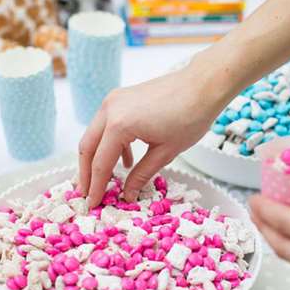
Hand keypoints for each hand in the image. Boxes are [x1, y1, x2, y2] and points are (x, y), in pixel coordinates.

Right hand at [78, 61, 227, 206]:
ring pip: (95, 134)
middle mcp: (110, 110)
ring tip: (103, 180)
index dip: (96, 187)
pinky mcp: (121, 98)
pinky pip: (107, 124)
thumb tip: (127, 195)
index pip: (101, 163)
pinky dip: (110, 143)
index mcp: (119, 125)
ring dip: (97, 157)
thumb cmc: (189, 117)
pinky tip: (125, 161)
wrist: (202, 86)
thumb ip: (141, 175)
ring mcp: (113, 100)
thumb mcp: (165, 153)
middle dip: (86, 173)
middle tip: (87, 194)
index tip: (92, 204)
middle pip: (88, 147)